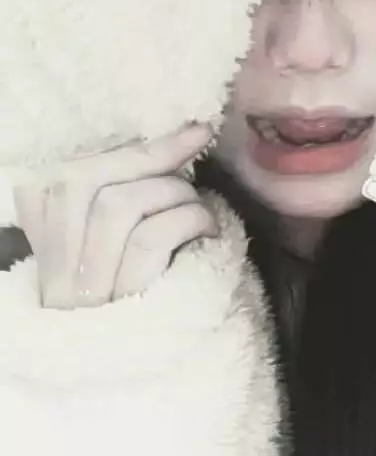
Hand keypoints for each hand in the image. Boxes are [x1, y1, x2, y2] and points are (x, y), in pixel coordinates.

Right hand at [12, 124, 216, 308]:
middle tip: (195, 159)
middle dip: (153, 159)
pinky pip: (152, 238)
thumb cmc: (144, 283)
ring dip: (175, 194)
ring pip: (119, 205)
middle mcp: (53, 267)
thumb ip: (128, 191)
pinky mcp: (123, 304)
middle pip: (85, 183)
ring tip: (198, 209)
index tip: (190, 132)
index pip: (67, 177)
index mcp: (46, 240)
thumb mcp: (121, 236)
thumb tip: (181, 137)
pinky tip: (208, 231)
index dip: (136, 149)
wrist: (150, 364)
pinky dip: (190, 220)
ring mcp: (83, 289)